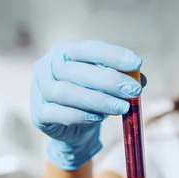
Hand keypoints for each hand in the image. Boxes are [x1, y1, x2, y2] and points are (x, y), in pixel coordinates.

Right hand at [30, 40, 142, 169]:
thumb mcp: (109, 86)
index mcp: (65, 51)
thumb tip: (141, 79)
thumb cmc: (93, 98)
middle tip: (134, 90)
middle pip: (76, 71)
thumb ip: (123, 79)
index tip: (137, 63)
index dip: (112, 55)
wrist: (73, 128)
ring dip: (98, 100)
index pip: (88, 49)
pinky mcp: (38, 112)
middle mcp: (47, 66)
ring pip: (65, 92)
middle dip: (109, 81)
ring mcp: (39, 89)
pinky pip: (56, 113)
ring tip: (122, 108)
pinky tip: (98, 118)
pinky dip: (79, 115)